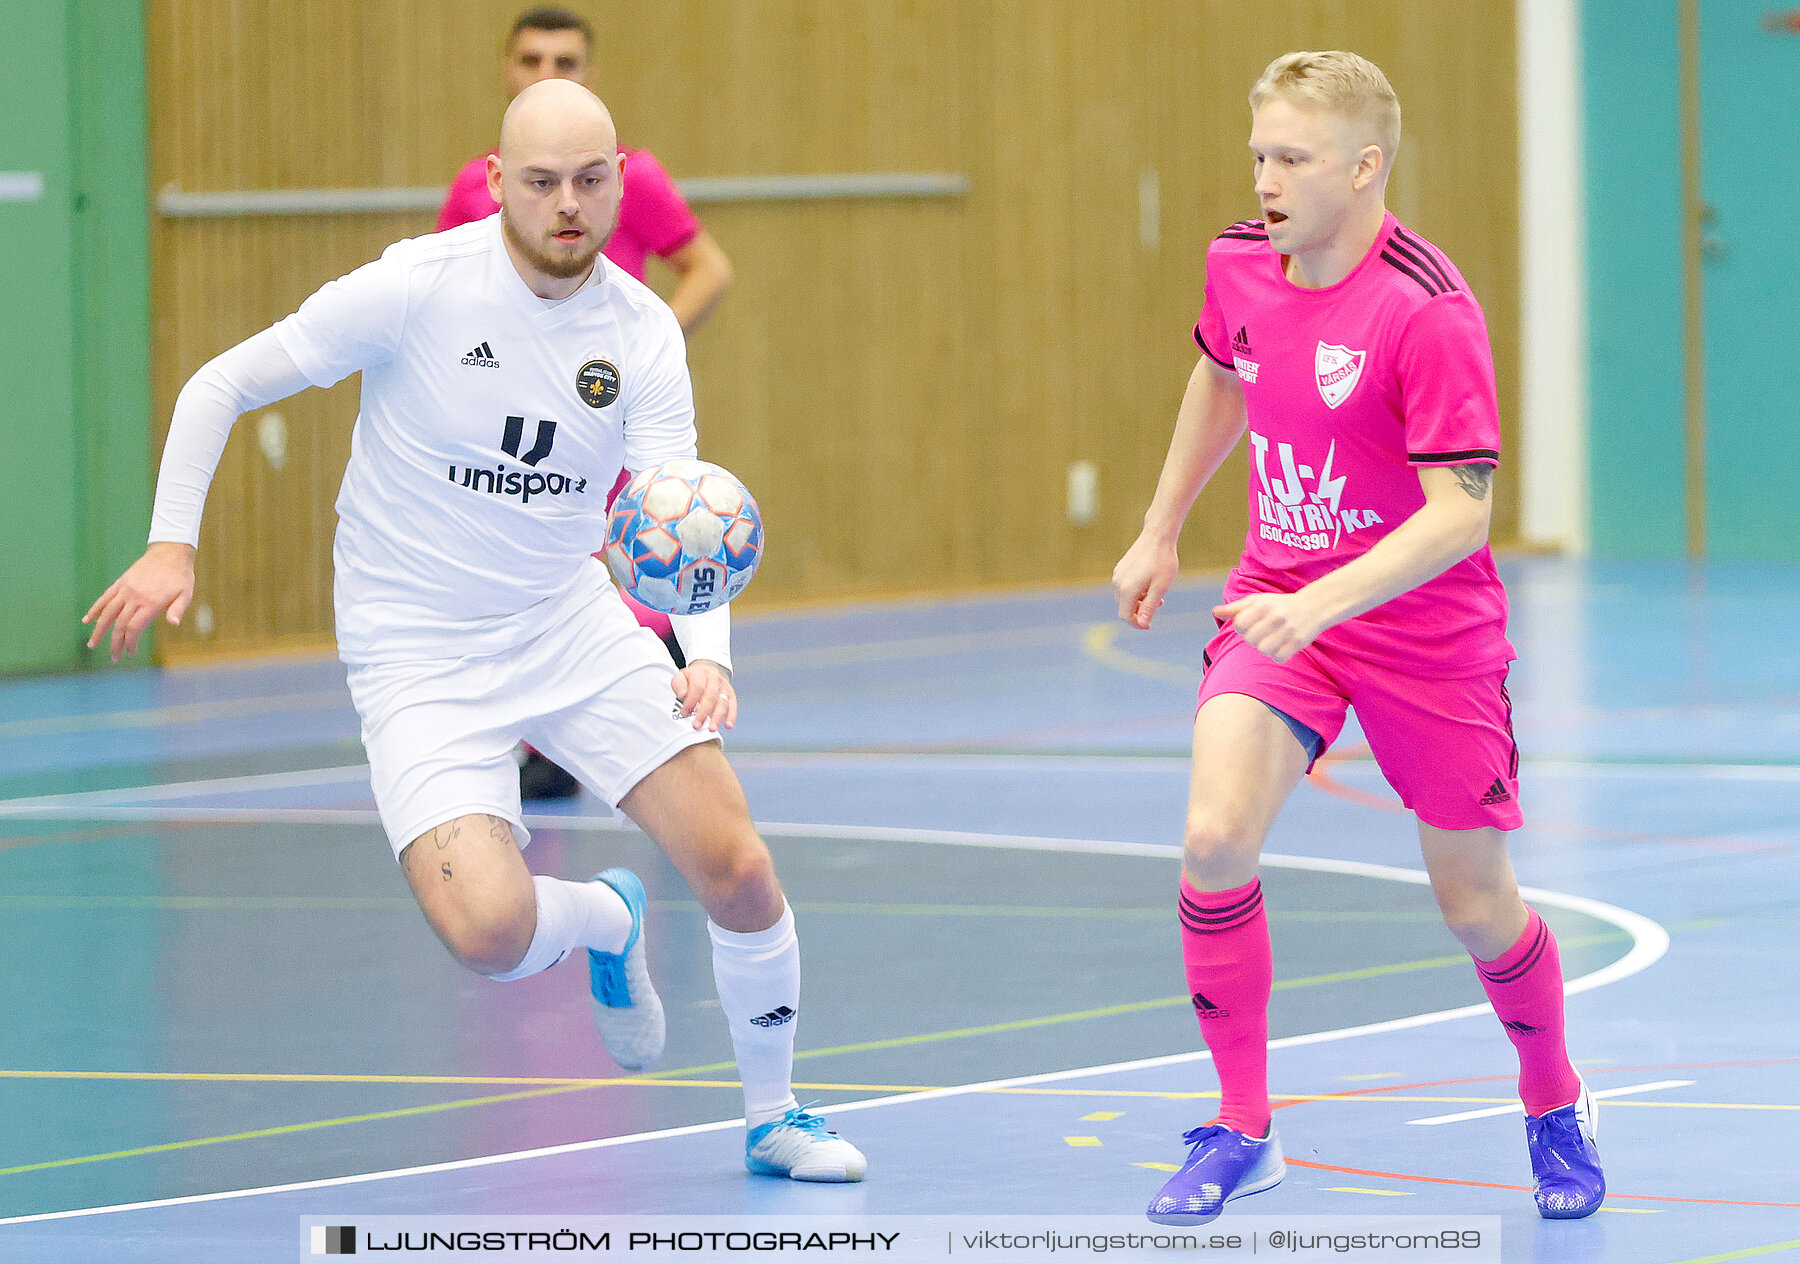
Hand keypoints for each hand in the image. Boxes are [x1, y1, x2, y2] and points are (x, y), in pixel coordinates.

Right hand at [83, 542, 196, 662]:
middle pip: (119, 624)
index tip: (130, 653)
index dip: (129, 643)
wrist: (170, 553)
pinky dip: (95, 609)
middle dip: (115, 643)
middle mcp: (134, 597)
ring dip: (98, 629)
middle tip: (113, 657)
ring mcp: (125, 589)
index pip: (134, 628)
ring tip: (91, 644)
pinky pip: (105, 597)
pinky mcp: (121, 582)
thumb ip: (178, 609)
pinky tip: (87, 620)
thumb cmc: (180, 577)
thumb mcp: (186, 594)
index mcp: (150, 603)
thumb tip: (174, 624)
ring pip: (107, 612)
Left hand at [672, 659, 736, 732]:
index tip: (684, 713)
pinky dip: (731, 716)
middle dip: (703, 713)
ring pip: (722, 703)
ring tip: (712, 729)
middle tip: (696, 726)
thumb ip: (679, 685)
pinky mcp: (731, 695)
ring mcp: (724, 687)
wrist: (707, 671)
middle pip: (710, 696)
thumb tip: (682, 694)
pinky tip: (728, 725)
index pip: (697, 688)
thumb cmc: (691, 679)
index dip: (691, 702)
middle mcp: (714, 678)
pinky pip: (733, 706)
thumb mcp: (681, 678)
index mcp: (700, 673)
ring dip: (717, 717)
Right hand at [1113, 531, 1178, 629]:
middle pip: (1125, 607)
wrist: (1157, 536)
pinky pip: (1125, 587)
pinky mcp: (1120, 569)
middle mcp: (1118, 583)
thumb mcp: (1160, 587)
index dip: (1137, 624)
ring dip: (1138, 601)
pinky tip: (1149, 582)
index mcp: (1127, 590)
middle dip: (1139, 611)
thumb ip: (1149, 607)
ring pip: (1125, 597)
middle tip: (1159, 603)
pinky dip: (1135, 591)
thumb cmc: (1162, 561)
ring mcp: (1117, 575)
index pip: (1126, 616)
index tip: (1150, 625)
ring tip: (1155, 592)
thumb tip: (1142, 624)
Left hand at [1213, 591, 1325, 663]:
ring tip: (1273, 639)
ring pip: (1263, 650)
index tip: (1251, 624)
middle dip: (1254, 638)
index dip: (1242, 627)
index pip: (1239, 625)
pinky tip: (1282, 646)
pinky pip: (1278, 658)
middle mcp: (1275, 617)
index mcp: (1262, 605)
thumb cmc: (1280, 605)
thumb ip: (1235, 608)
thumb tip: (1214, 612)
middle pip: (1250, 640)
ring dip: (1266, 647)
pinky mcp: (1298, 642)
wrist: (1314, 606)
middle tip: (1264, 632)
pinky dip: (1278, 655)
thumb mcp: (1258, 601)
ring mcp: (1288, 630)